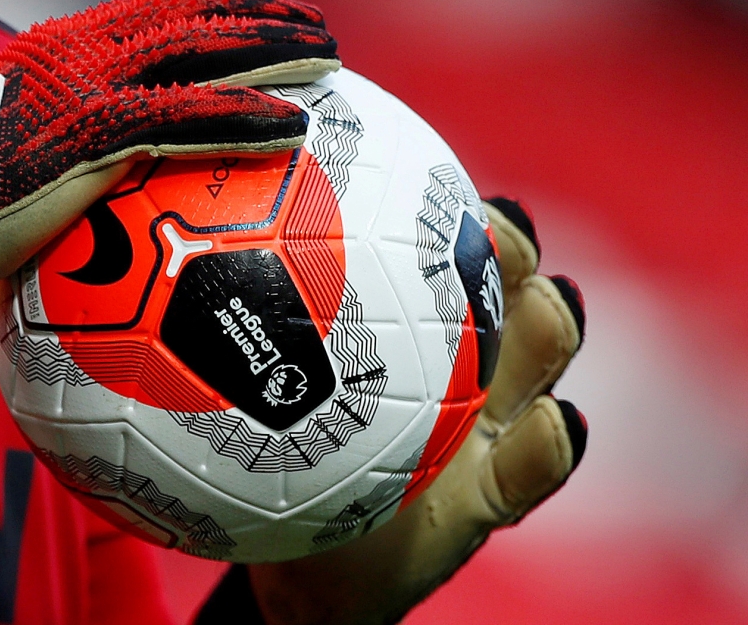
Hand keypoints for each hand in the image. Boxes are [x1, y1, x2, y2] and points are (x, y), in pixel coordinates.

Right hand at [0, 0, 339, 446]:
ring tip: (325, 57)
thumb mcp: (32, 155)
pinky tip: (289, 127)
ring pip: (194, 53)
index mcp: (64, 47)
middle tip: (317, 24)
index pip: (159, 11)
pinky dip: (240, 120)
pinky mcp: (84, 133)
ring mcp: (80, 85)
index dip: (222, 7)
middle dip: (260, 15)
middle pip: (189, 15)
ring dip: (268, 53)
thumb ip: (87, 143)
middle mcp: (75, 49)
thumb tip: (140, 172)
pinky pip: (181, 119)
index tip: (272, 16)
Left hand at [247, 197, 586, 624]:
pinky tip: (547, 420)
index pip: (448, 261)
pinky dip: (551, 441)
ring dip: (551, 327)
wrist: (304, 567)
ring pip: (542, 363)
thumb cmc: (277, 465)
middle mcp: (458, 372)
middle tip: (495, 232)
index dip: (458, 216)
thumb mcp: (246, 387)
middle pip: (506, 291)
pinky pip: (540, 465)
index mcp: (412, 338)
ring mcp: (485, 432)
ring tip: (541, 304)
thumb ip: (241, 318)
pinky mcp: (494, 498)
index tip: (443, 189)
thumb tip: (203, 212)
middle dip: (516, 256)